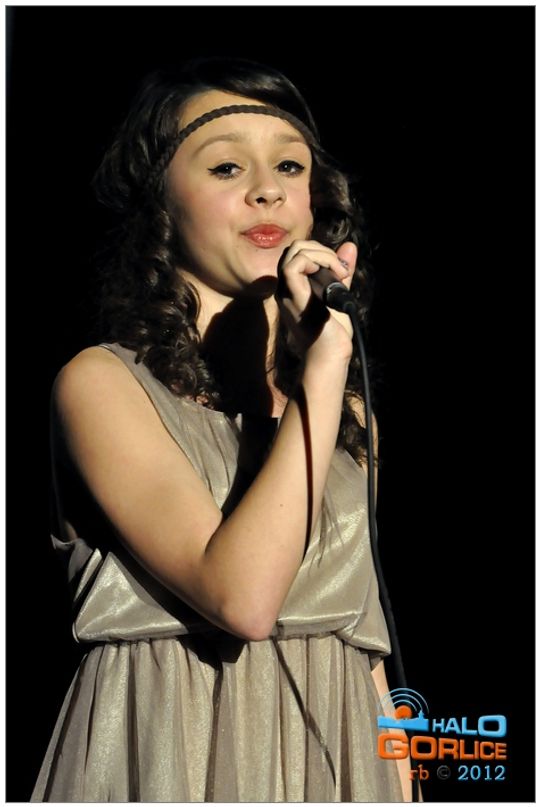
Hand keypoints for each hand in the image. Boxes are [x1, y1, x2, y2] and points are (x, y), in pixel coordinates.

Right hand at [275, 239, 356, 361]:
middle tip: (340, 269)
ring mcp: (286, 291)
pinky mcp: (293, 295)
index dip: (320, 253)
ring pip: (294, 251)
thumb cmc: (333, 333)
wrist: (330, 355)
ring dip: (323, 254)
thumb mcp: (339, 294)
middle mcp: (285, 287)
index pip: (298, 254)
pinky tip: (333, 276)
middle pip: (294, 248)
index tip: (340, 270)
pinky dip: (317, 261)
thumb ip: (341, 271)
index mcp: (292, 287)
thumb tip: (350, 246)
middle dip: (321, 249)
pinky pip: (295, 264)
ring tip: (339, 273)